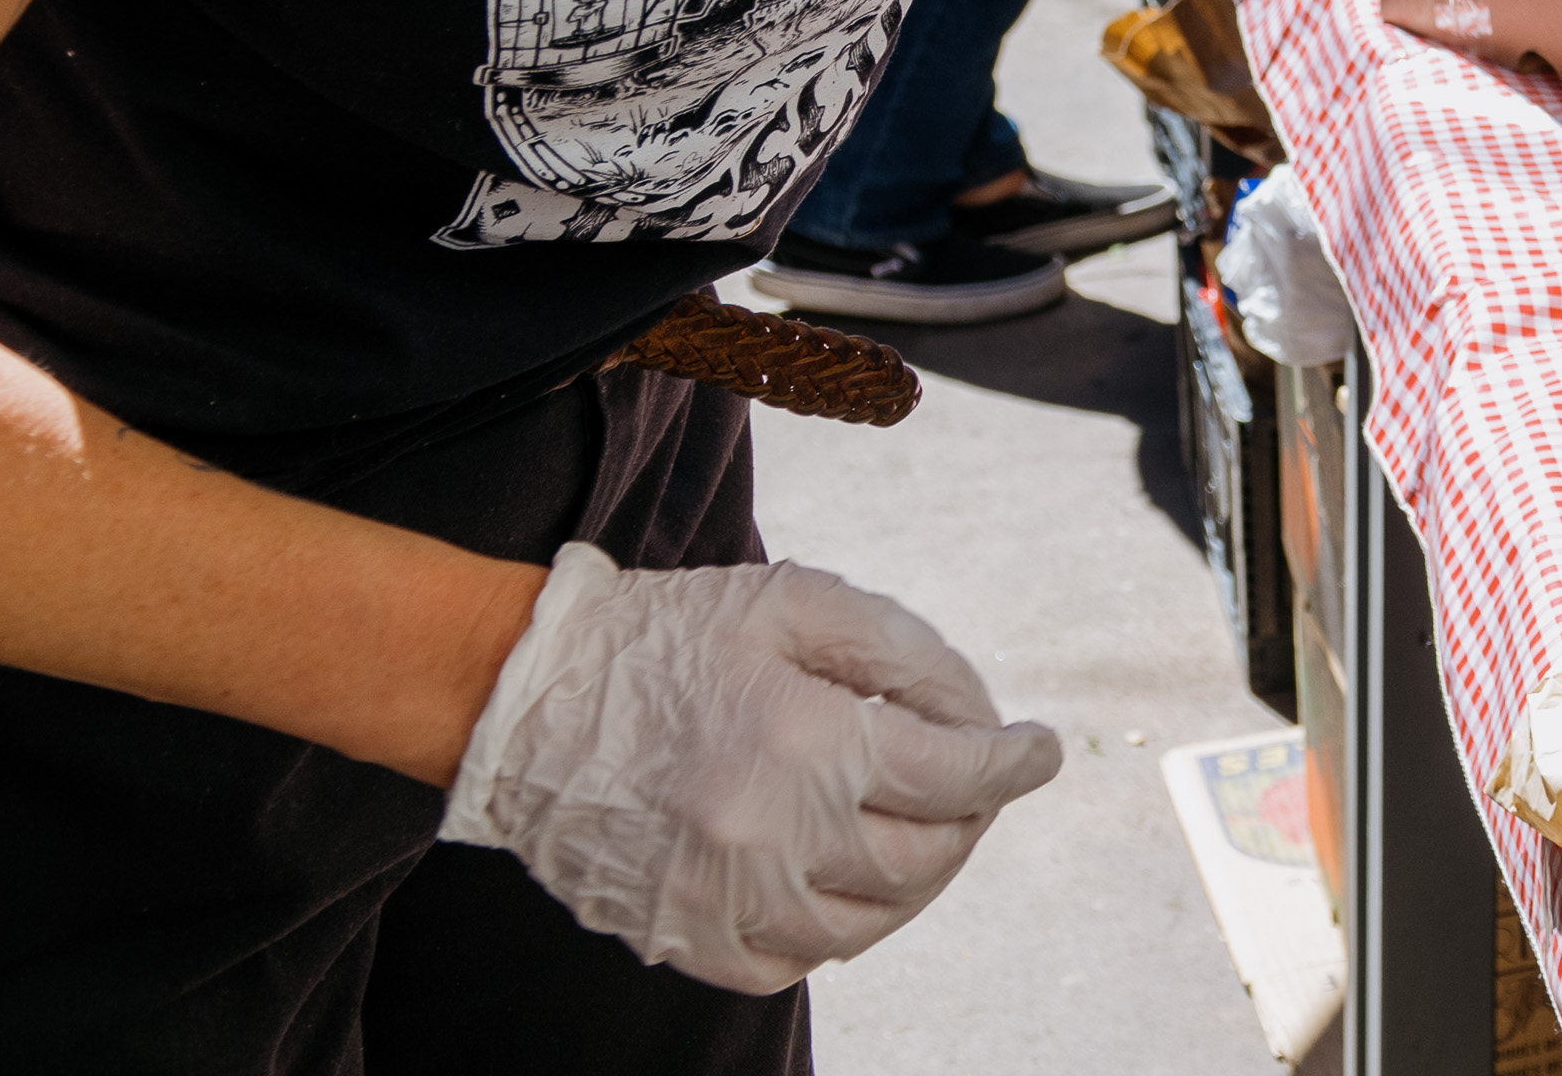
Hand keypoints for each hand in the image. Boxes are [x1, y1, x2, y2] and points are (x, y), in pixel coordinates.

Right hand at [438, 544, 1065, 994]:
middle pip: (924, 858)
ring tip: (916, 830)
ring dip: (914, 879)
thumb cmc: (666, 637)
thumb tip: (978, 716)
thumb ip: (901, 652)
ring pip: (870, 922)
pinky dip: (839, 925)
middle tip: (974, 788)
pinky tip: (840, 877)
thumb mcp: (794, 601)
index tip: (1038, 752)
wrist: (522, 702)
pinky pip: (796, 960)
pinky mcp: (683, 939)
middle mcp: (771, 837)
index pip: (956, 776)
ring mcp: (724, 901)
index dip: (1013, 764)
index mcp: (806, 743)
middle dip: (970, 821)